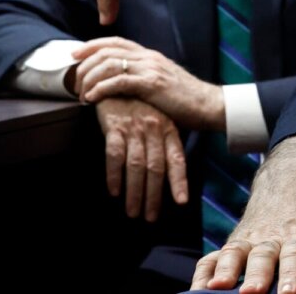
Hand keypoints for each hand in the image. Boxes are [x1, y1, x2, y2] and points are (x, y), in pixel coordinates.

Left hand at [74, 37, 225, 129]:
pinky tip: (92, 99)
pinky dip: (100, 89)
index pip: (115, 41)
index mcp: (150, 55)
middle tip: (74, 83)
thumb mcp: (163, 81)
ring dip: (89, 80)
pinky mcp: (151, 84)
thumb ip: (144, 76)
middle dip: (84, 66)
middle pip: (106, 51)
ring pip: (108, 64)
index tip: (74, 55)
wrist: (209, 105)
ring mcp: (150, 69)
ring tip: (82, 95)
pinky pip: (117, 82)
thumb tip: (123, 83)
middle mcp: (149, 57)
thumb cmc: (186, 99)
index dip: (91, 45)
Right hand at [94, 97, 188, 221]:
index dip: (179, 180)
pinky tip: (114, 191)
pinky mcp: (115, 126)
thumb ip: (164, 143)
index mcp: (169, 129)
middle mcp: (154, 129)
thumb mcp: (158, 120)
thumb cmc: (140, 105)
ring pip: (137, 165)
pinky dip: (114, 175)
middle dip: (154, 195)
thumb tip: (169, 172)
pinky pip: (115, 154)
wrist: (118, 79)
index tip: (181, 201)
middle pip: (156, 168)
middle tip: (150, 217)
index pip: (177, 158)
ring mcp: (135, 128)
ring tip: (132, 211)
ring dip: (135, 191)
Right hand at [191, 137, 295, 292]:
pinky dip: (202, 273)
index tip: (290, 293)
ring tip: (217, 288)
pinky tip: (197, 290)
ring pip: (233, 254)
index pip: (295, 256)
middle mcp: (270, 238)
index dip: (292, 274)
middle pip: (262, 257)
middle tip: (251, 293)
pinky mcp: (231, 244)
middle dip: (256, 276)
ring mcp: (247, 240)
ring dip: (224, 271)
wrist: (289, 186)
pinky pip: (211, 258)